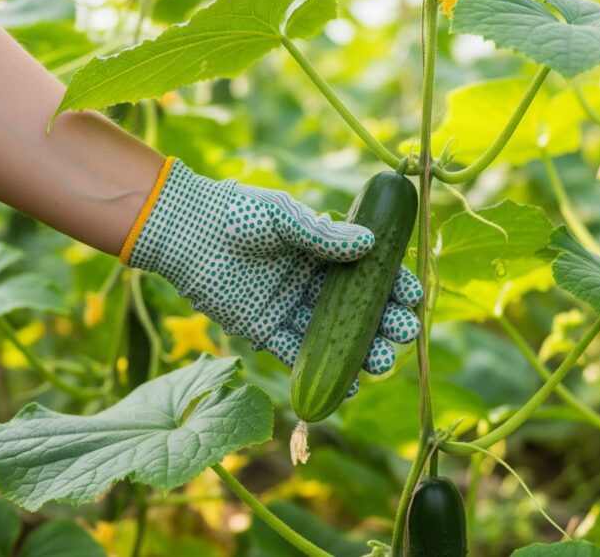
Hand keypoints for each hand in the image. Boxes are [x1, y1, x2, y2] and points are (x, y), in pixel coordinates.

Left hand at [123, 159, 421, 390]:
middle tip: (402, 332)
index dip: (393, 285)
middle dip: (385, 323)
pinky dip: (323, 370)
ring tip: (381, 363)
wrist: (188, 232)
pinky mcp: (268, 331)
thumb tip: (368, 246)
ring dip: (360, 352)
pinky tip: (349, 384)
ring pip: (334, 336)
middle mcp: (313, 283)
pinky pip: (300, 355)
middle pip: (358, 309)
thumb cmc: (238, 214)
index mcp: (323, 251)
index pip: (368, 272)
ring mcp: (292, 308)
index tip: (412, 297)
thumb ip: (323, 235)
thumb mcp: (284, 216)